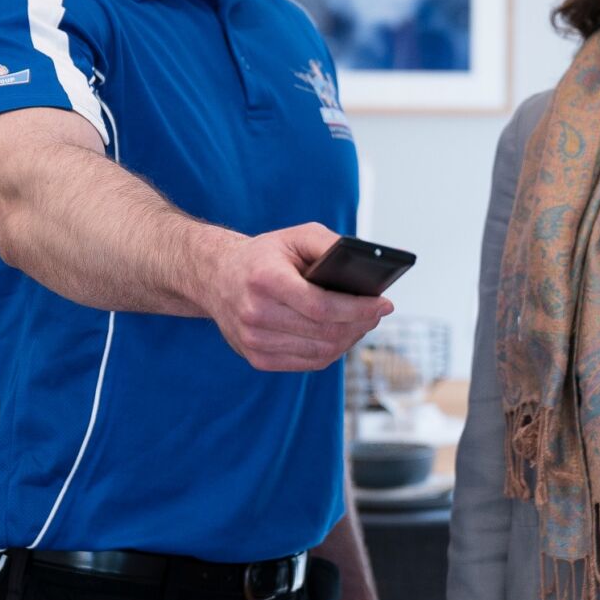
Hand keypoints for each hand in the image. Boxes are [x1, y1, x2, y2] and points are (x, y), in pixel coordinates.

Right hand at [202, 224, 392, 371]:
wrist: (215, 277)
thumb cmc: (263, 256)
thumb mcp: (295, 236)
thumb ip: (330, 245)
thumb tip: (367, 265)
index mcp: (265, 280)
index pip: (321, 306)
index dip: (359, 309)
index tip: (384, 304)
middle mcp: (255, 314)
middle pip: (325, 332)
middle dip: (360, 324)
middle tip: (377, 313)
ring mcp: (254, 341)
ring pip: (320, 352)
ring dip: (349, 339)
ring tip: (362, 323)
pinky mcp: (256, 358)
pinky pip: (307, 363)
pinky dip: (330, 351)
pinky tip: (340, 336)